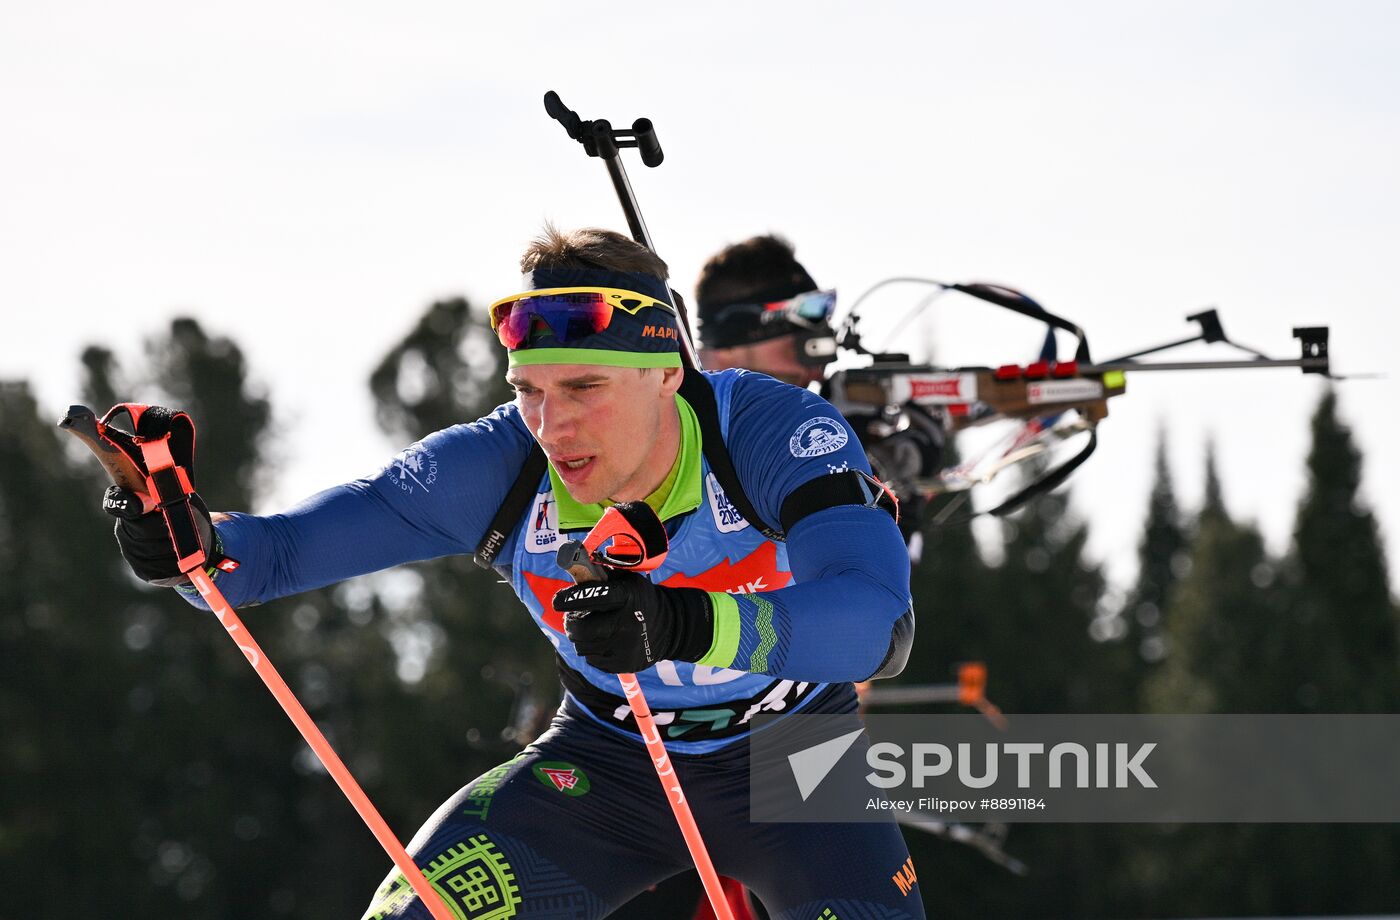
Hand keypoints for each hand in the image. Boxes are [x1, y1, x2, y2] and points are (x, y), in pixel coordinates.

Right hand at [97, 404, 218, 586]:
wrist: (199, 545)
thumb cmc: (185, 510)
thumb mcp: (180, 489)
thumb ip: (168, 475)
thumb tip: (170, 434)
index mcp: (128, 503)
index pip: (116, 502)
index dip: (125, 503)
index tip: (141, 503)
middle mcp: (125, 529)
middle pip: (141, 528)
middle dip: (164, 524)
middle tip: (178, 521)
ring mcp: (133, 552)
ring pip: (156, 549)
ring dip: (176, 542)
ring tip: (186, 538)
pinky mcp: (145, 572)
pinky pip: (163, 568)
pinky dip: (180, 561)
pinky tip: (184, 557)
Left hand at [553, 570, 713, 673]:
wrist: (671, 627)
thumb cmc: (640, 599)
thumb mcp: (628, 581)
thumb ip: (602, 574)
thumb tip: (573, 564)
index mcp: (628, 596)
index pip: (594, 596)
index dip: (572, 598)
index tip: (557, 600)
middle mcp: (628, 623)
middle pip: (582, 629)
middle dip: (572, 623)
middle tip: (573, 618)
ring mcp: (626, 647)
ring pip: (583, 646)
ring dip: (581, 637)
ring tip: (590, 628)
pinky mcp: (624, 665)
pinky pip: (592, 660)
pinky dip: (592, 651)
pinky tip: (603, 641)